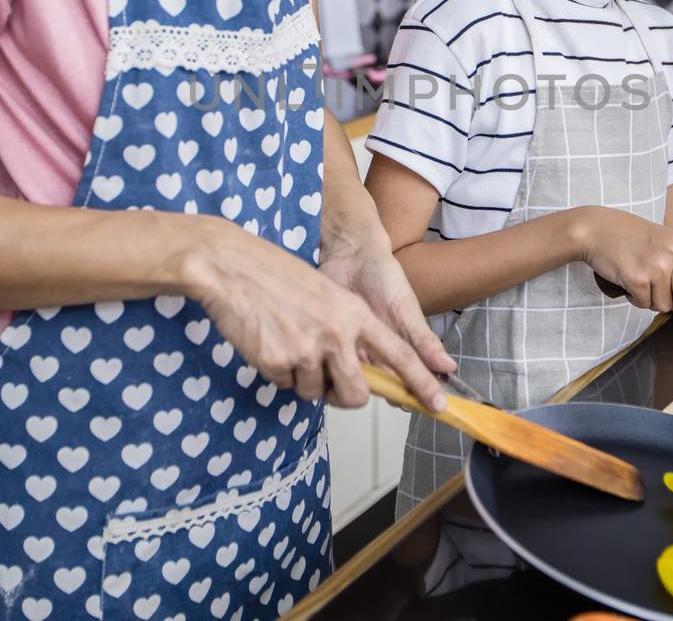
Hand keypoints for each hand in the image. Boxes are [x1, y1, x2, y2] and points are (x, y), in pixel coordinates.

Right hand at [187, 218, 450, 411]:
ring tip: (286, 341)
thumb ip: (346, 328)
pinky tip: (267, 341)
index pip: (400, 354)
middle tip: (325, 381)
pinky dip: (276, 371)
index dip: (421, 383)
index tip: (439, 406)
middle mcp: (337, 334)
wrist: (233, 265)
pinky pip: (285, 386)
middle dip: (341, 396)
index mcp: (354, 314)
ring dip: (301, 379)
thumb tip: (355, 368)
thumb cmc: (276, 276)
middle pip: (356, 394)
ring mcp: (307, 350)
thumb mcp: (325, 294)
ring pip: (314, 393)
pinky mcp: (278, 362)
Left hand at [318, 216, 455, 408]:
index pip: (411, 383)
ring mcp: (354, 351)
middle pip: (384, 388)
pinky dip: (331, 371)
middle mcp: (378, 355)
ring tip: (357, 377)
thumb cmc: (384, 277)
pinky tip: (331, 368)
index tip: (422, 407)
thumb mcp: (406, 308)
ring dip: (356, 386)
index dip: (417, 397)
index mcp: (401, 349)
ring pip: (357, 382)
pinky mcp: (330, 344)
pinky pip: (331, 366)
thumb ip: (423, 339)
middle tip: (384, 391)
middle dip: (384, 394)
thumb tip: (449, 369)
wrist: (349, 254)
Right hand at [569, 207, 672, 312]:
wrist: (595, 229)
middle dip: (671, 299)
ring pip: (665, 306)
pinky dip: (633, 298)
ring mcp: (659, 264)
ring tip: (637, 274)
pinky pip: (644, 304)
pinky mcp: (640, 276)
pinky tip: (626, 277)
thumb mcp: (661, 242)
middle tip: (653, 279)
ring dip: (649, 298)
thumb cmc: (627, 238)